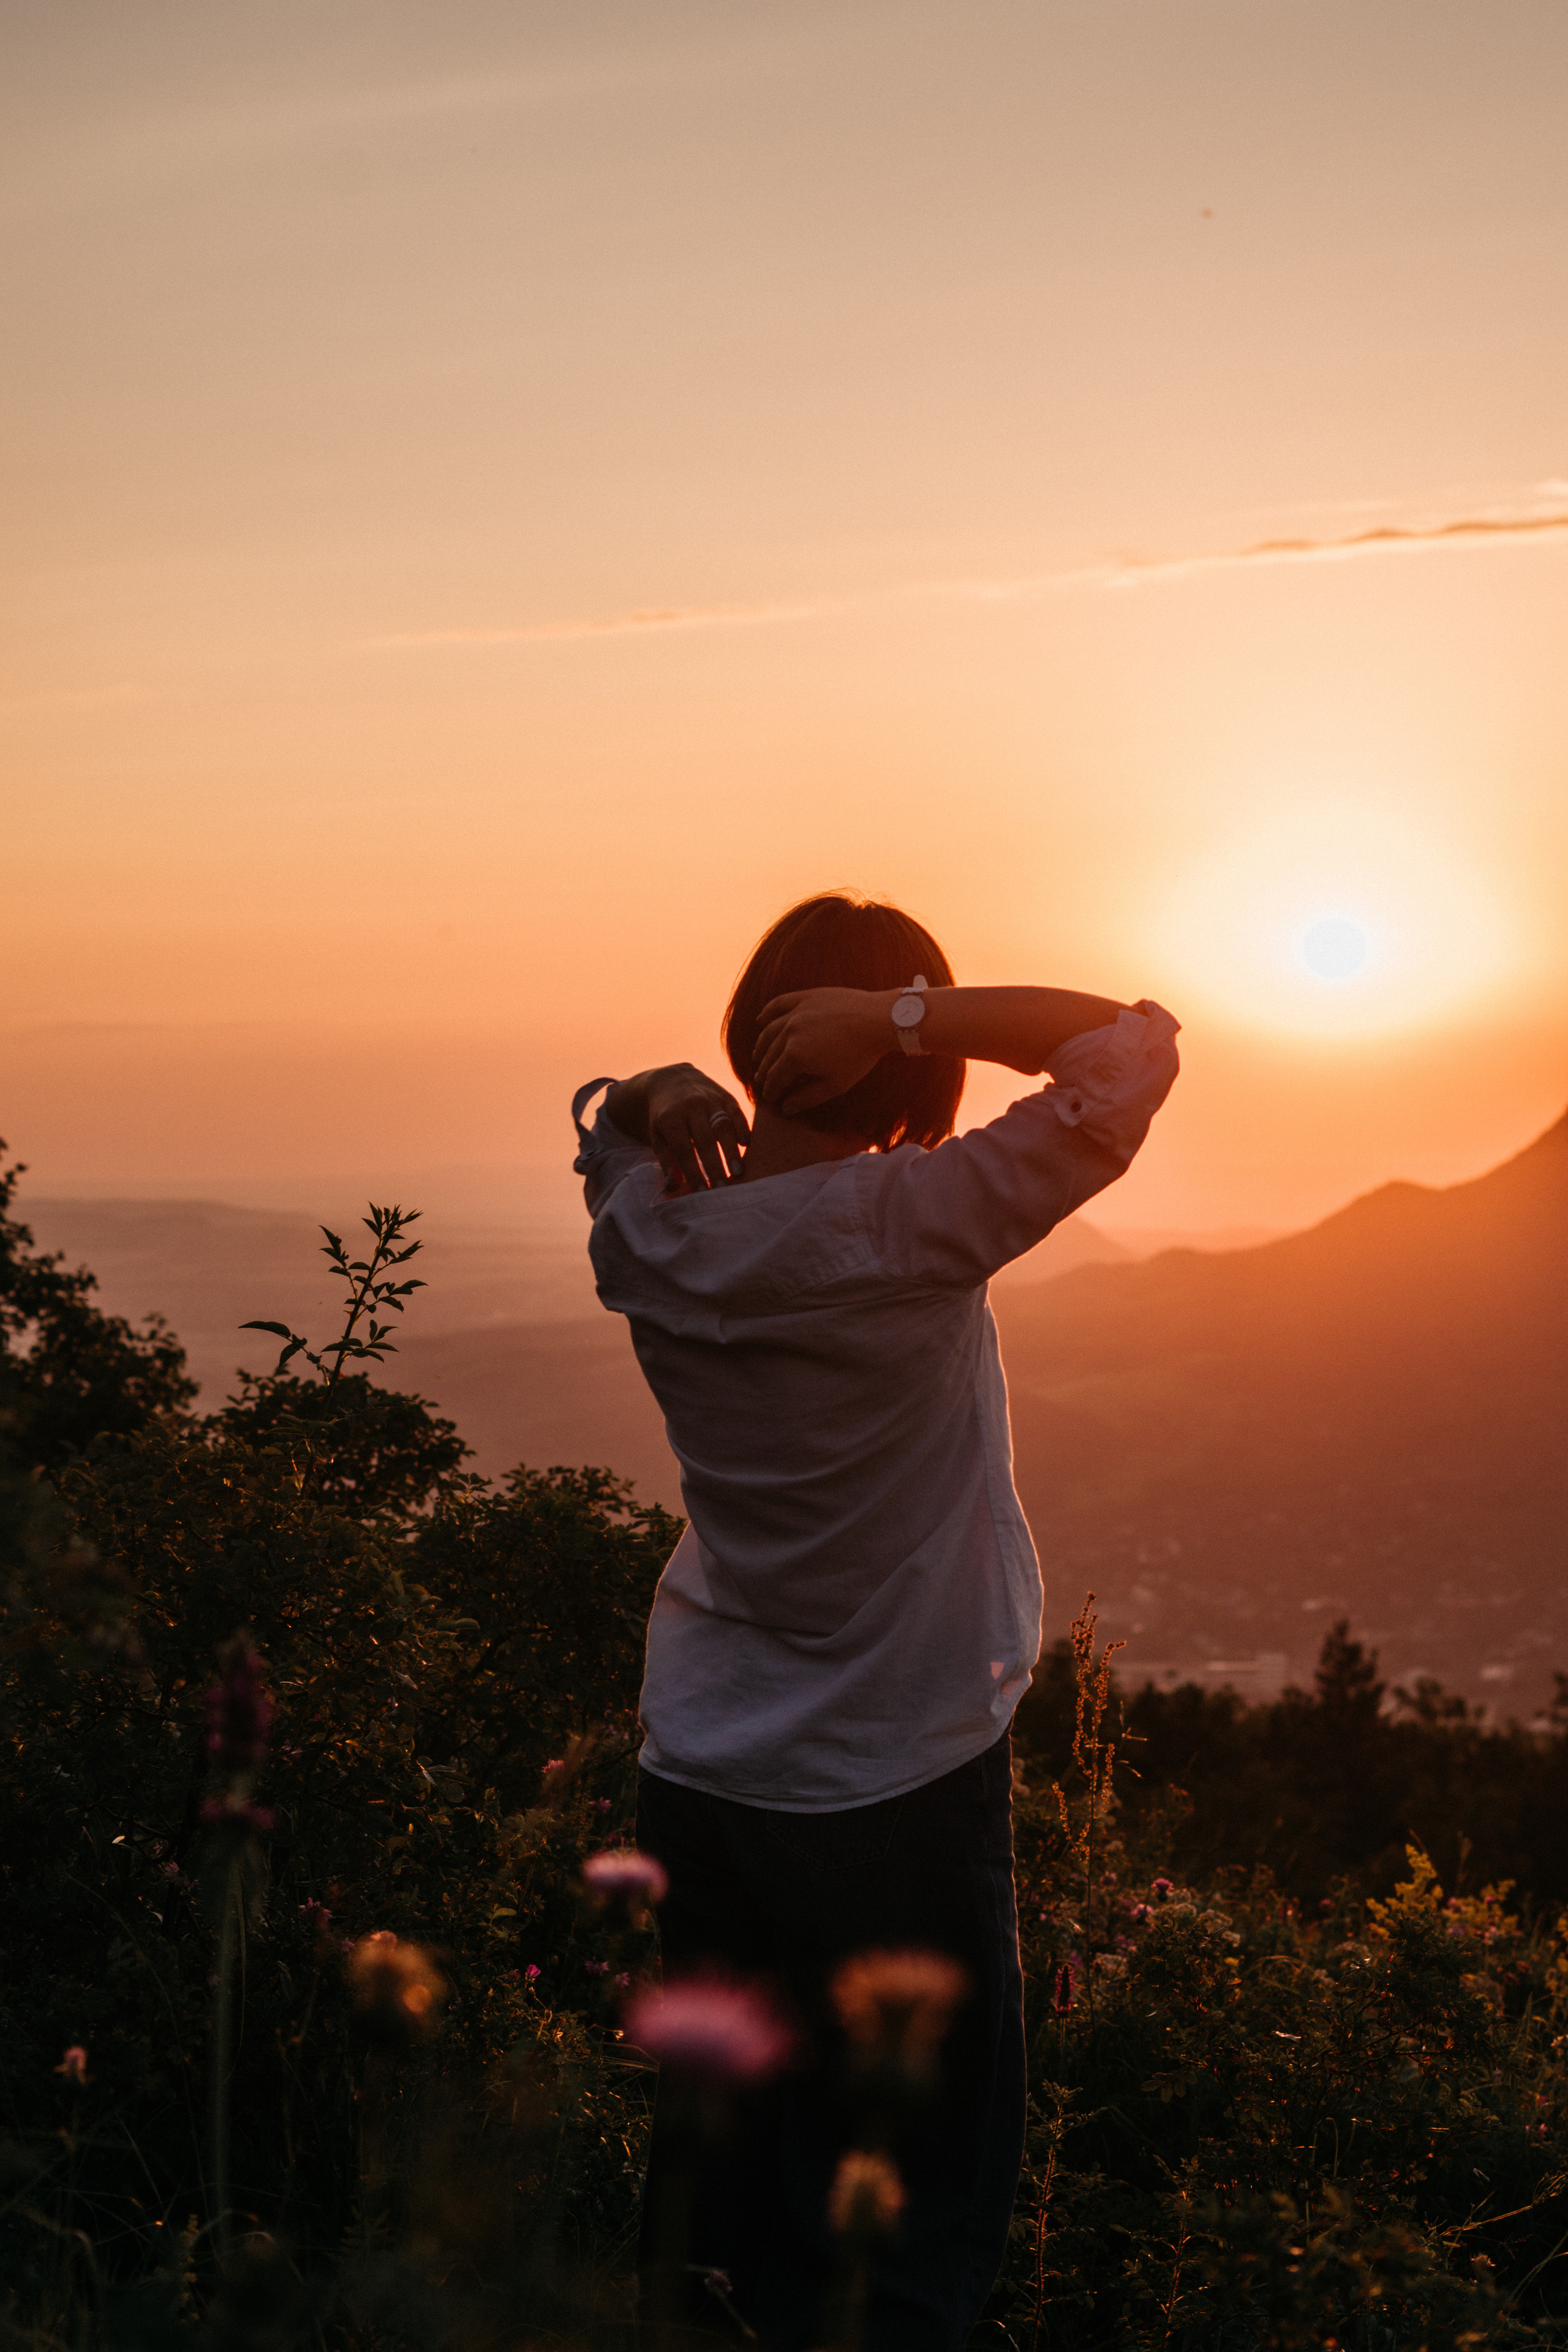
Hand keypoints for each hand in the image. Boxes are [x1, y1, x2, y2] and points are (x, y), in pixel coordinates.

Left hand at [643, 1066, 751, 1193]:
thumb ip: (667, 1161)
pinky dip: (742, 1128)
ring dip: (731, 1150)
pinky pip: (736, 1112)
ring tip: (738, 1172)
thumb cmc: (664, 1116)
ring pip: (723, 1126)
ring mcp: (709, 1099)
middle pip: (705, 1140)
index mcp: (670, 1118)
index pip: (683, 1149)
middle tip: (723, 1188)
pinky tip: (746, 1145)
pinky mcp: (724, 1095)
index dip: (693, 1171)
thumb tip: (673, 1188)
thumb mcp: (658, 1136)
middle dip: (714, 1166)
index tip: (701, 1192)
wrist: (672, 1079)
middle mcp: (690, 1106)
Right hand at [753, 989, 894, 1115]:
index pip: (775, 1077)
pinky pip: (779, 1004)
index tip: (770, 1099)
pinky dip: (767, 1013)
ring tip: (758, 1056)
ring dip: (761, 1046)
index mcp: (795, 1056)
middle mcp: (789, 1032)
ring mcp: (796, 1012)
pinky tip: (760, 1021)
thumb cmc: (860, 1056)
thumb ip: (808, 1098)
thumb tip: (786, 1108)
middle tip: (762, 1081)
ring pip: (769, 1031)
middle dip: (764, 1072)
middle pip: (769, 1056)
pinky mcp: (805, 997)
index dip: (771, 1091)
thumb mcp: (835, 1084)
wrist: (879, 1020)